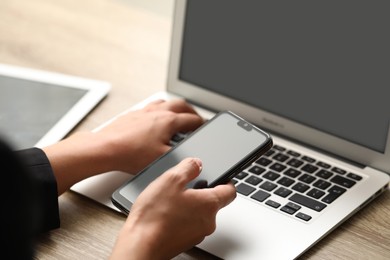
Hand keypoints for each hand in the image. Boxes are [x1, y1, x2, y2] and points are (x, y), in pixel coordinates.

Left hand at [93, 99, 203, 173]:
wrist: (106, 148)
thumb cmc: (130, 153)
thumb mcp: (162, 158)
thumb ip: (179, 154)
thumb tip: (189, 155)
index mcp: (168, 121)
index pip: (192, 119)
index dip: (201, 123)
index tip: (204, 126)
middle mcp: (158, 112)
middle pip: (181, 105)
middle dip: (191, 111)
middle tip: (195, 117)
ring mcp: (144, 111)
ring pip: (166, 102)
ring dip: (175, 106)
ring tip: (178, 113)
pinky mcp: (133, 114)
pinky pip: (151, 106)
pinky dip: (160, 109)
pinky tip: (155, 118)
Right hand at [110, 158, 236, 259]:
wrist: (140, 245)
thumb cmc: (154, 216)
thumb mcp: (171, 179)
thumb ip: (188, 167)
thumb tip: (197, 163)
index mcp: (209, 204)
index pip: (230, 191)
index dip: (226, 181)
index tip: (220, 177)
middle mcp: (208, 221)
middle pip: (212, 203)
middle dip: (200, 193)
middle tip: (182, 187)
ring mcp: (197, 234)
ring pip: (198, 214)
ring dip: (188, 206)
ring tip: (168, 201)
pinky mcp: (184, 242)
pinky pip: (187, 225)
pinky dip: (179, 218)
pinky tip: (163, 214)